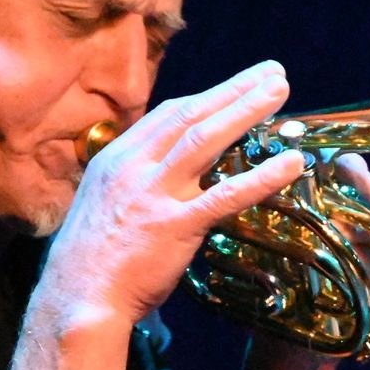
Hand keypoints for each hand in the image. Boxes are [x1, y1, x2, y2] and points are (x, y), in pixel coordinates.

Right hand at [42, 61, 306, 325]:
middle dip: (234, 89)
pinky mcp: (175, 225)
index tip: (236, 85)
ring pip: (205, 139)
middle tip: (273, 72)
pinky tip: (292, 164)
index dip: (207, 97)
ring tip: (280, 91)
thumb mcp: (102, 204)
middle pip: (191, 114)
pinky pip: (225, 195)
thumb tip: (160, 173)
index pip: (168, 115)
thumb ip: (131, 182)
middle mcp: (134, 167)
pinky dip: (262, 177)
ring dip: (246, 109)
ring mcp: (155, 194)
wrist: (78, 298)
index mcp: (117, 159)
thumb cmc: (90, 260)